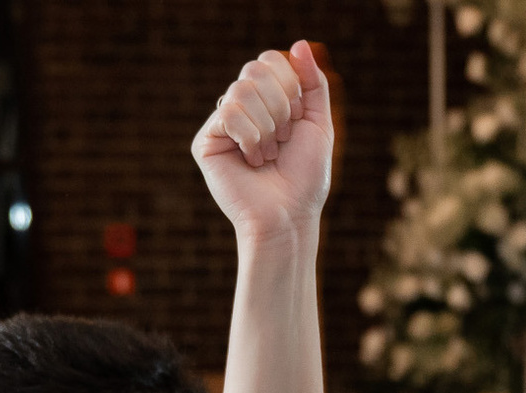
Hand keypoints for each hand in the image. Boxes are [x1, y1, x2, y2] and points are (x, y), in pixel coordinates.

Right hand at [192, 42, 334, 240]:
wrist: (289, 215)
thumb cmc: (305, 177)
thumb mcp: (319, 123)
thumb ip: (313, 83)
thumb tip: (300, 43)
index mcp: (265, 99)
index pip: (270, 61)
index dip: (290, 86)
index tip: (297, 120)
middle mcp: (241, 107)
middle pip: (255, 70)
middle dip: (280, 106)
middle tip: (283, 140)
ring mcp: (221, 124)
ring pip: (241, 91)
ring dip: (267, 127)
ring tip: (268, 155)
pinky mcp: (205, 142)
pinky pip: (228, 113)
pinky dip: (250, 137)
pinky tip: (252, 161)